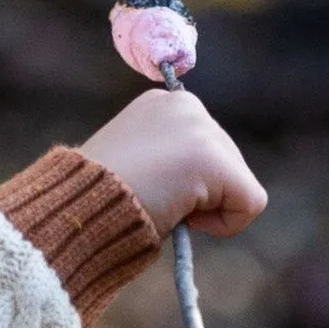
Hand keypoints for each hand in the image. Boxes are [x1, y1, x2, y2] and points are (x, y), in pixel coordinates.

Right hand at [79, 87, 265, 237]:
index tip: (146, 185)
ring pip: (238, 184)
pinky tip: (184, 216)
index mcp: (162, 103)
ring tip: (162, 202)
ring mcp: (202, 130)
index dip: (183, 179)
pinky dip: (225, 224)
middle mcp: (186, 105)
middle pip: (227, 163)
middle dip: (198, 191)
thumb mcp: (132, 160)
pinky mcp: (215, 160)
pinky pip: (250, 203)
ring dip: (205, 207)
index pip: (204, 147)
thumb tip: (196, 185)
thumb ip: (166, 157)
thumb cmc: (95, 195)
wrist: (78, 208)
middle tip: (153, 197)